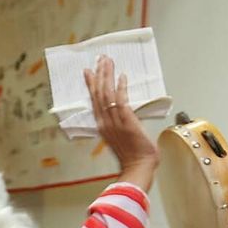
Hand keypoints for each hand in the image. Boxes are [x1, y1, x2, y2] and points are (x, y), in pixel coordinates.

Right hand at [85, 56, 157, 188]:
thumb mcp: (119, 139)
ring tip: (108, 62)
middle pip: (98, 94)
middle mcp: (105, 122)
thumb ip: (118, 125)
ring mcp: (115, 121)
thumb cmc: (132, 157)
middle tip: (100, 59)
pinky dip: (120, 87)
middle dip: (99, 74)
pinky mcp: (126, 121)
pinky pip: (121, 100)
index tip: (89, 72)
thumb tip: (123, 113)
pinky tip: (122, 77)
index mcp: (102, 126)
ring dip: (108, 76)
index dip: (91, 85)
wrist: (138, 168)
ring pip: (107, 94)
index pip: (94, 101)